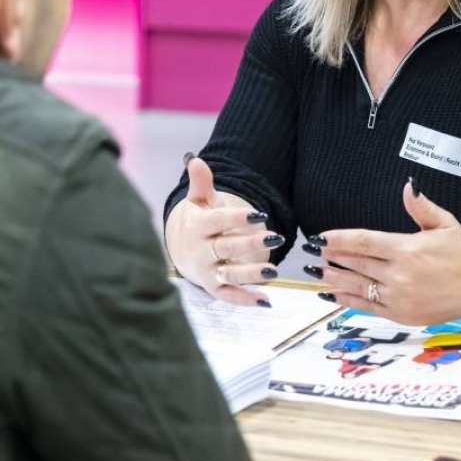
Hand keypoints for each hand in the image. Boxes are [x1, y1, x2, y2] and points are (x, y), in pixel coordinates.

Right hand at [164, 156, 284, 306]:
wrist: (183, 250)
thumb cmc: (200, 221)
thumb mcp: (200, 201)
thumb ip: (201, 183)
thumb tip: (196, 160)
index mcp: (198, 226)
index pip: (218, 221)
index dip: (238, 218)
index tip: (260, 214)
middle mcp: (201, 251)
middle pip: (226, 248)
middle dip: (250, 244)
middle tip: (276, 237)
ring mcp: (206, 271)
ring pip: (229, 274)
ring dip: (251, 274)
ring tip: (274, 271)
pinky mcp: (213, 288)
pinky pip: (229, 296)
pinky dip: (245, 300)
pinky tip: (266, 301)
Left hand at [311, 178, 460, 325]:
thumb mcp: (445, 224)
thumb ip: (421, 206)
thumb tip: (408, 187)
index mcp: (407, 249)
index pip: (364, 242)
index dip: (339, 239)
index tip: (321, 237)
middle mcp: (400, 274)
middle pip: (355, 263)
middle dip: (331, 256)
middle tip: (312, 251)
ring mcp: (399, 297)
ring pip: (357, 286)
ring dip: (334, 278)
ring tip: (316, 272)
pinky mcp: (401, 314)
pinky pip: (367, 307)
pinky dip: (347, 300)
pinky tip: (333, 293)